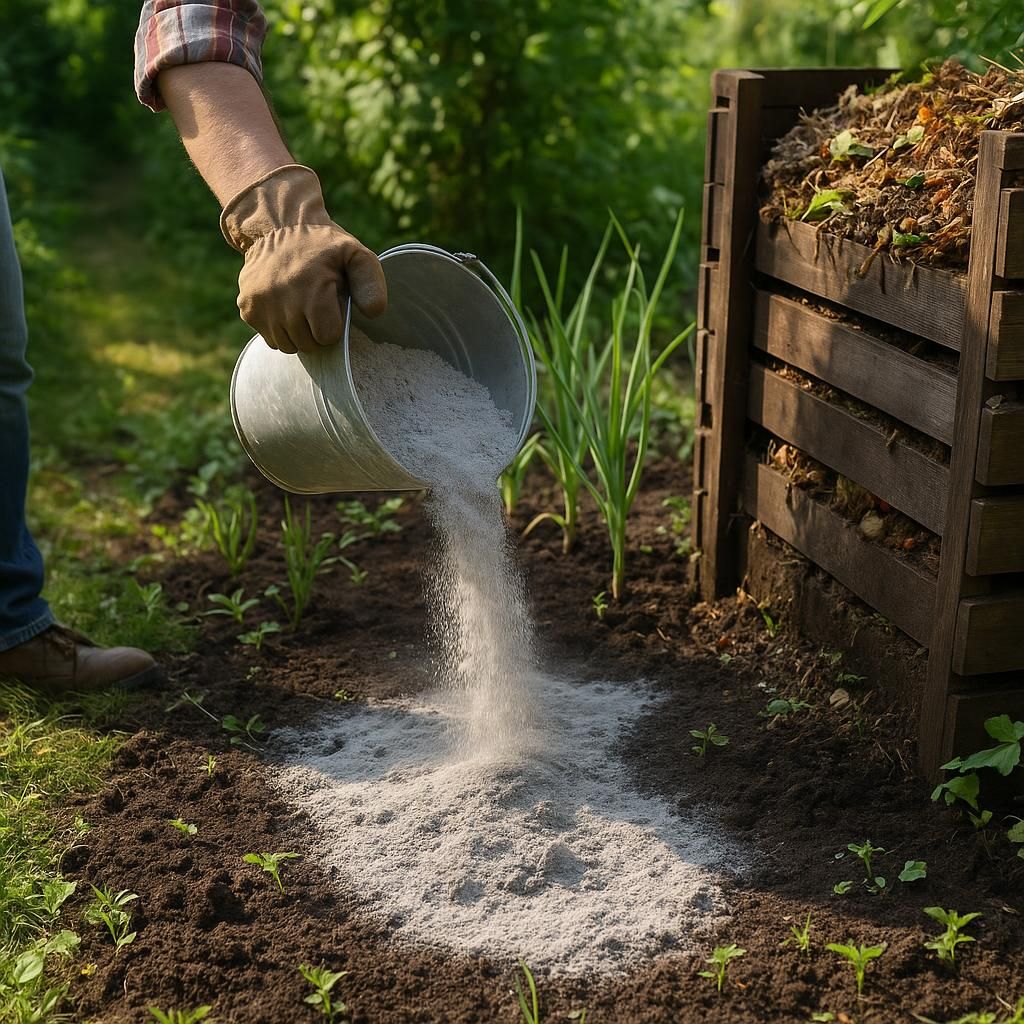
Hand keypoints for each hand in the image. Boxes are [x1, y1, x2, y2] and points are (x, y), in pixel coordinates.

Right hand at [220, 164, 386, 353]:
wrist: (277, 226)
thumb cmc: (323, 246)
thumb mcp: (355, 254)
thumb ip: (370, 282)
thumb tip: (374, 313)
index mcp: (311, 290)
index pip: (327, 337)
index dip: (334, 324)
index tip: (331, 304)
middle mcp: (282, 301)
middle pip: (308, 345)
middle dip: (317, 330)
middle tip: (317, 305)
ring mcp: (260, 306)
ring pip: (288, 345)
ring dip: (298, 333)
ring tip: (302, 307)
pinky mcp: (247, 309)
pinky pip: (270, 338)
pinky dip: (280, 328)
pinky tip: (285, 306)